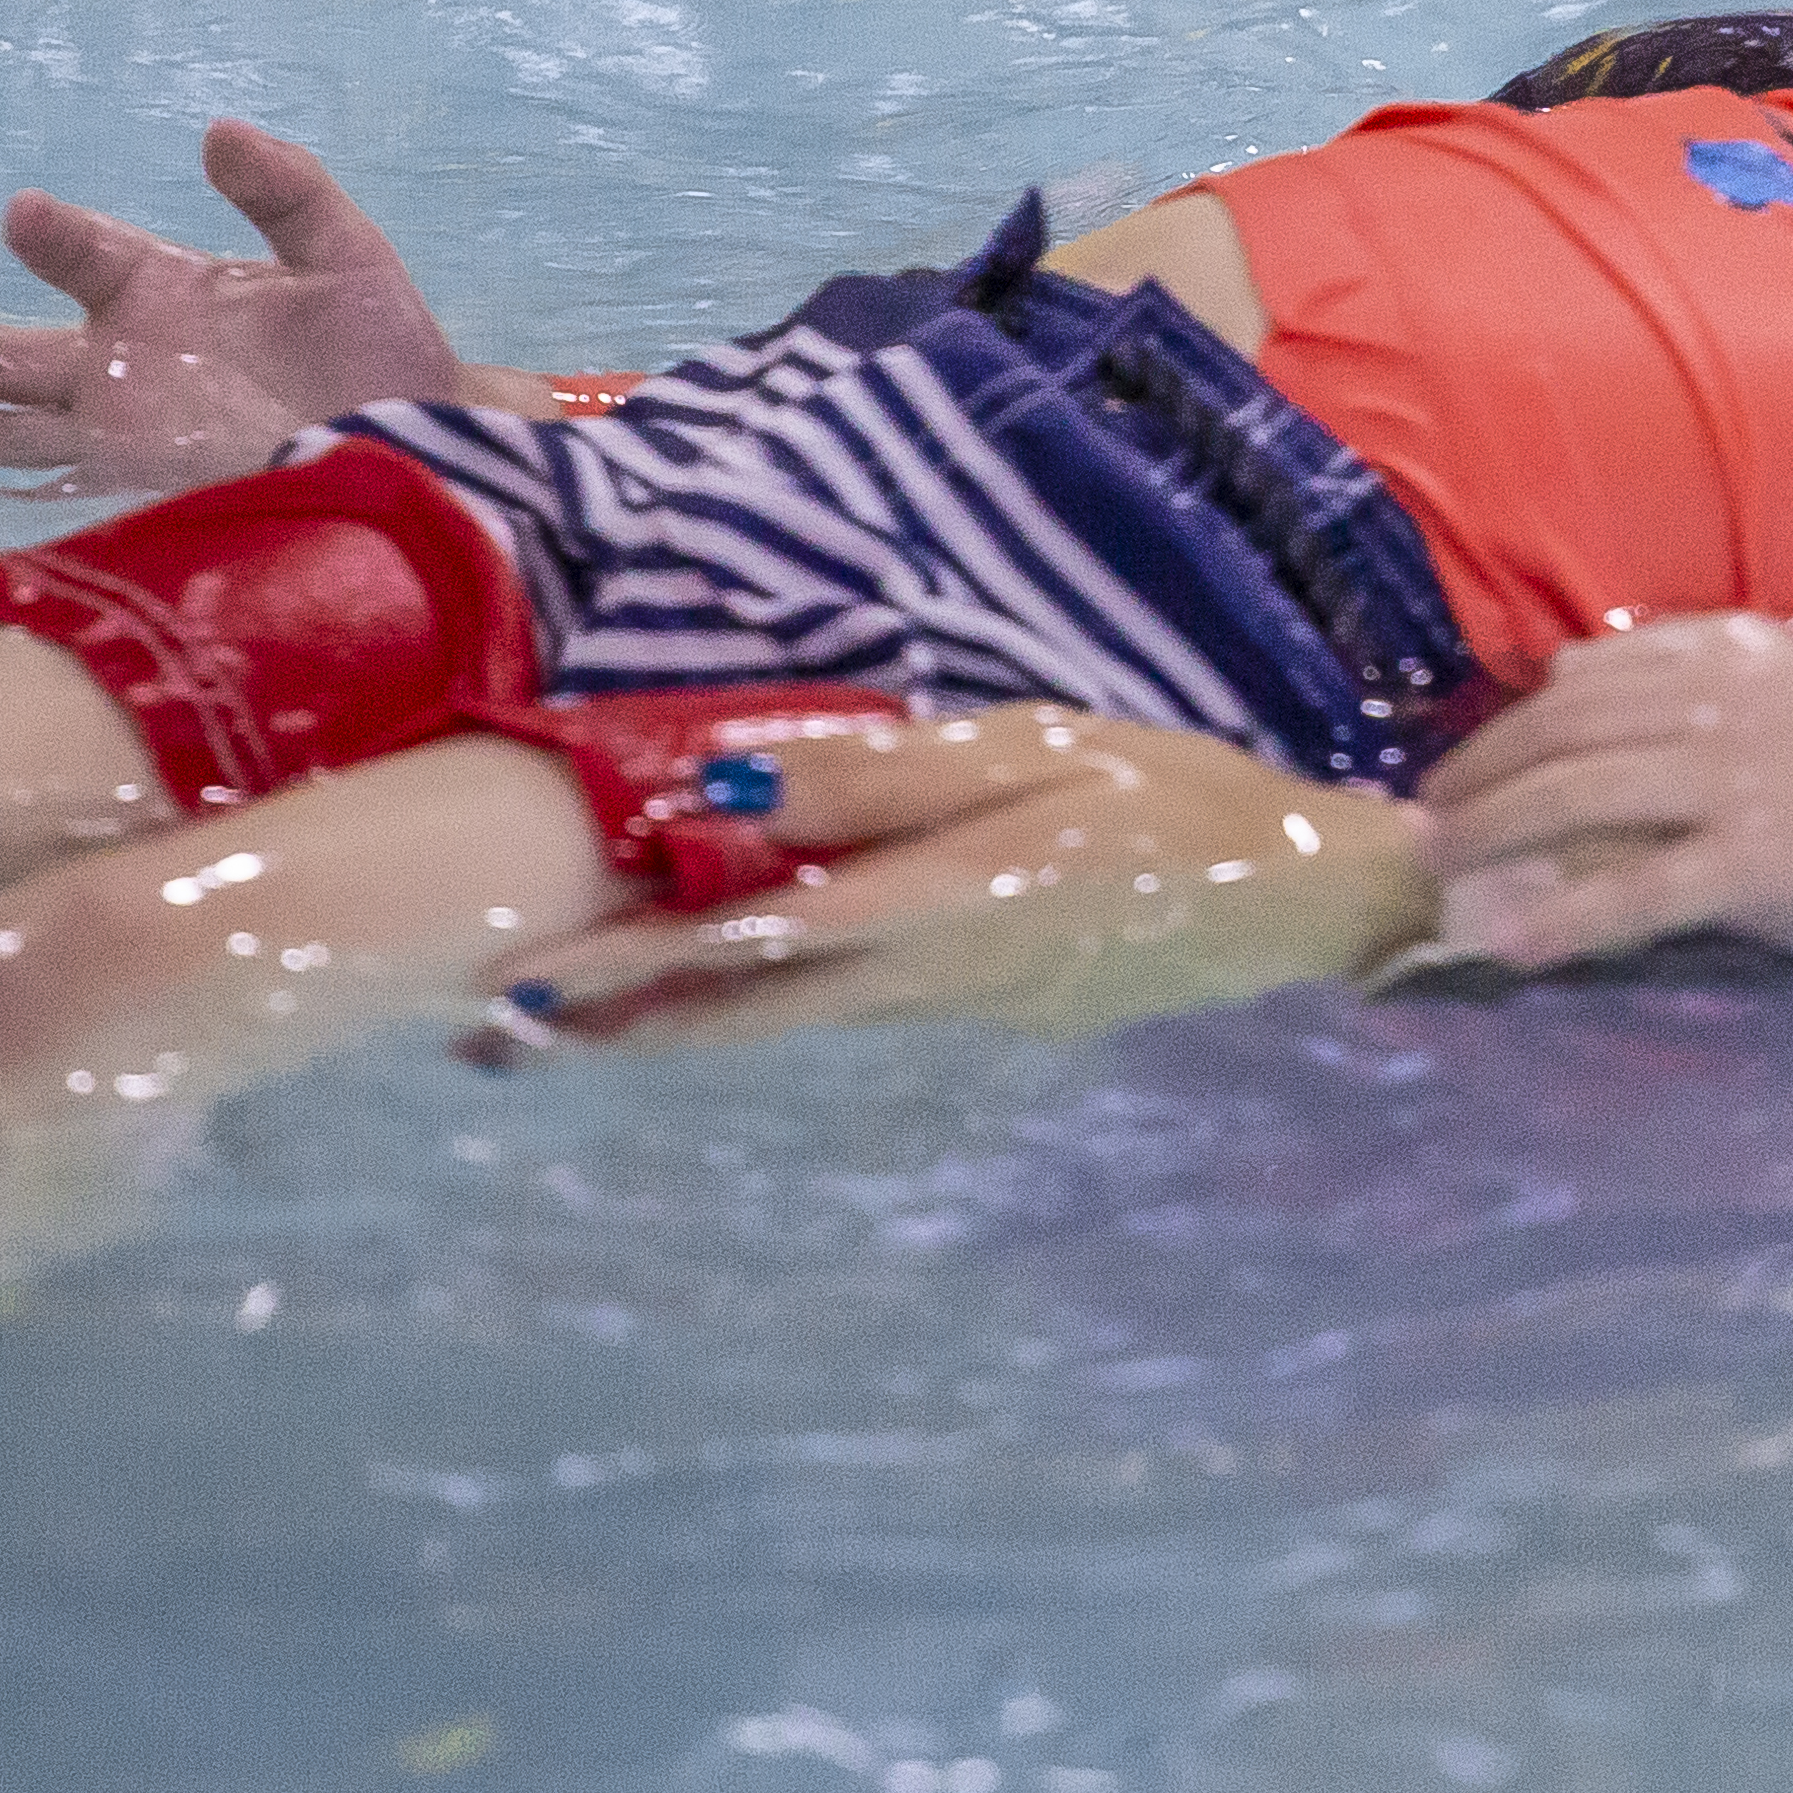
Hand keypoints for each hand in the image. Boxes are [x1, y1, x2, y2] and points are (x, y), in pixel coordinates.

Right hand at [0, 118, 478, 494]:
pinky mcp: (141, 493)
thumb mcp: (342, 255)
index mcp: (161, 290)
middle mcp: (125, 361)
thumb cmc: (379, 350)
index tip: (26, 217)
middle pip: (14, 351)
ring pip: (10, 424)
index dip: (57, 237)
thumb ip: (286, 190)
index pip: (88, 254)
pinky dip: (4, 488)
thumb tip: (218, 132)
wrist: (420, 451)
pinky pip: (58, 491)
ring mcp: (124, 432)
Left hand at [473, 707, 1431, 1048]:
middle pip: (739, 1011)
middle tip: (486, 1043)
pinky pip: (843, 1006)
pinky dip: (757, 1003)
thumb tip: (723, 793)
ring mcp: (955, 1007)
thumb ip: (879, 774)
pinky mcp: (985, 1005)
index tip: (519, 990)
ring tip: (563, 1030)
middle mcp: (924, 980)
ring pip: (783, 1019)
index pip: (743, 944)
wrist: (1306, 902)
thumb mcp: (1037, 749)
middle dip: (612, 1026)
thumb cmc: (1181, 799)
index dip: (626, 970)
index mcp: (931, 908)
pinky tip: (715, 994)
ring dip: (670, 1025)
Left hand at [1416, 617, 1792, 991]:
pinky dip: (1558, 918)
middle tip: (1420, 823)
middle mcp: (1725, 700)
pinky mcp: (1759, 861)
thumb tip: (1566, 679)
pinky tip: (1508, 943)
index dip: (1508, 722)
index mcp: (1731, 650)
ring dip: (1489, 834)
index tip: (1458, 765)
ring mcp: (1741, 778)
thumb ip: (1689, 686)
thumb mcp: (1791, 696)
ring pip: (1577, 794)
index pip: (1585, 676)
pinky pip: (1633, 891)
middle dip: (1476, 776)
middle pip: (1562, 729)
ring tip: (1437, 870)